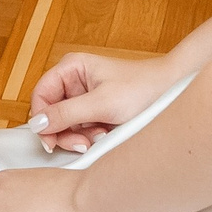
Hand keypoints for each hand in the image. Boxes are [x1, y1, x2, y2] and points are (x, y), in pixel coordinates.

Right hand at [27, 52, 178, 154]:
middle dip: (65, 131)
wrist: (173, 93)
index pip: (40, 95)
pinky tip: (105, 135)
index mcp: (71, 68)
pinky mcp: (95, 111)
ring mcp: (84, 97)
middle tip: (81, 143)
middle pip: (51, 113)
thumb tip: (38, 124)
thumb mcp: (102, 104)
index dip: (42, 119)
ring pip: (66, 125)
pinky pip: (80, 129)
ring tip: (100, 136)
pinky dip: (90, 137)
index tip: (50, 140)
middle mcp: (74, 81)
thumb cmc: (143, 89)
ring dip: (79, 136)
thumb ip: (66, 114)